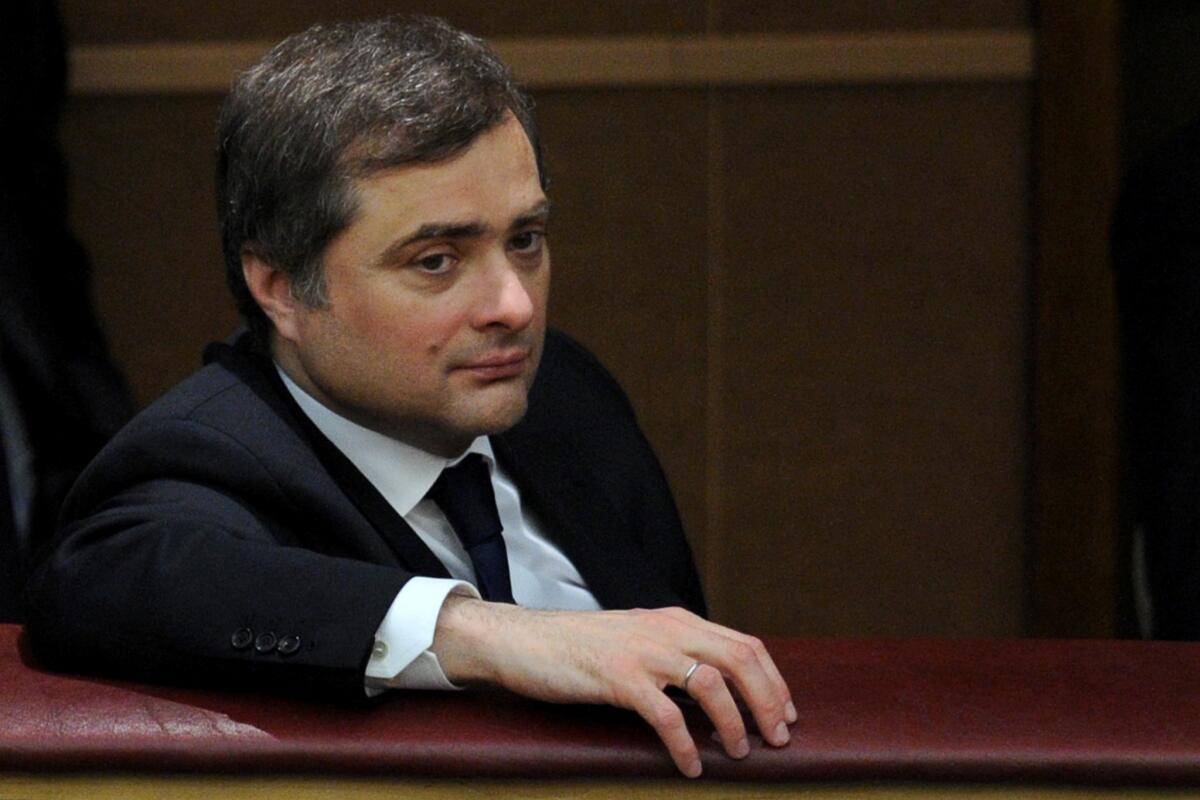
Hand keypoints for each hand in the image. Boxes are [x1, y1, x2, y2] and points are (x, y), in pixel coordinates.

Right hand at [430, 597, 796, 777]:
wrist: (526, 640)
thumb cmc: (580, 647)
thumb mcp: (638, 638)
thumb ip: (675, 652)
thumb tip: (718, 688)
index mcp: (676, 621)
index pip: (745, 644)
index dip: (774, 680)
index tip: (787, 712)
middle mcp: (667, 630)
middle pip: (740, 660)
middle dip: (768, 702)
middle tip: (778, 739)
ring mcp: (643, 652)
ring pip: (711, 685)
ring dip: (734, 723)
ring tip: (739, 753)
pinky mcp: (618, 678)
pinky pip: (666, 715)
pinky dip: (685, 744)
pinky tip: (690, 766)